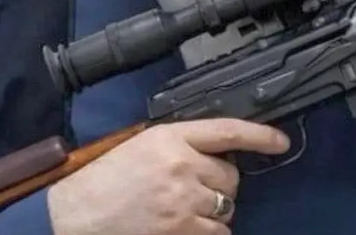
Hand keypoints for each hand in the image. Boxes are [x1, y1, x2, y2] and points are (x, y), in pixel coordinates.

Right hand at [47, 119, 289, 234]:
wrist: (74, 215)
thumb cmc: (108, 178)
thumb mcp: (145, 144)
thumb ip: (184, 143)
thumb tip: (222, 150)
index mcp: (171, 137)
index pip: (228, 130)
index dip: (261, 135)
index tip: (281, 141)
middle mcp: (182, 166)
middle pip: (231, 175)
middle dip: (219, 182)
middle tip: (191, 186)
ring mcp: (183, 202)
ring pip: (227, 206)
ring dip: (214, 209)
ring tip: (184, 208)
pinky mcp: (180, 232)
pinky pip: (217, 233)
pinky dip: (208, 232)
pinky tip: (185, 225)